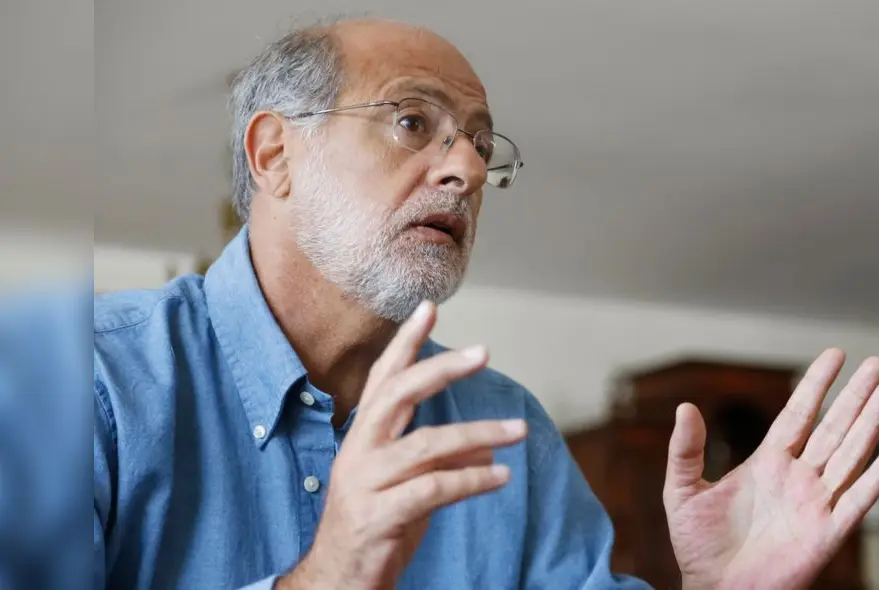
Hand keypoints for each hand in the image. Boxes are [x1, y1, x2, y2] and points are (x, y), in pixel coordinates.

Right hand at [277, 301, 527, 589]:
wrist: (337, 581)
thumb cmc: (375, 526)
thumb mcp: (408, 485)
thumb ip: (439, 458)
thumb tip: (487, 442)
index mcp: (362, 438)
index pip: (383, 380)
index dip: (405, 344)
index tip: (428, 308)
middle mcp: (358, 453)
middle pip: (397, 396)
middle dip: (441, 370)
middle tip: (483, 352)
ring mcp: (364, 484)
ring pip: (426, 445)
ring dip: (479, 434)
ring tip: (519, 431)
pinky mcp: (377, 518)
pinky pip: (433, 490)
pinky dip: (471, 480)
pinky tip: (500, 476)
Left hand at [662, 349, 878, 589]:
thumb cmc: (699, 545)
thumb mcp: (682, 490)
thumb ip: (685, 450)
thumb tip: (684, 407)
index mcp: (767, 462)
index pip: (798, 414)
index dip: (816, 384)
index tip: (836, 354)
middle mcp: (797, 477)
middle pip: (832, 427)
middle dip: (855, 395)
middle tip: (877, 363)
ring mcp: (815, 503)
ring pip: (849, 455)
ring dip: (870, 424)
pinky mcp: (826, 534)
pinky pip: (856, 502)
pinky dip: (875, 479)